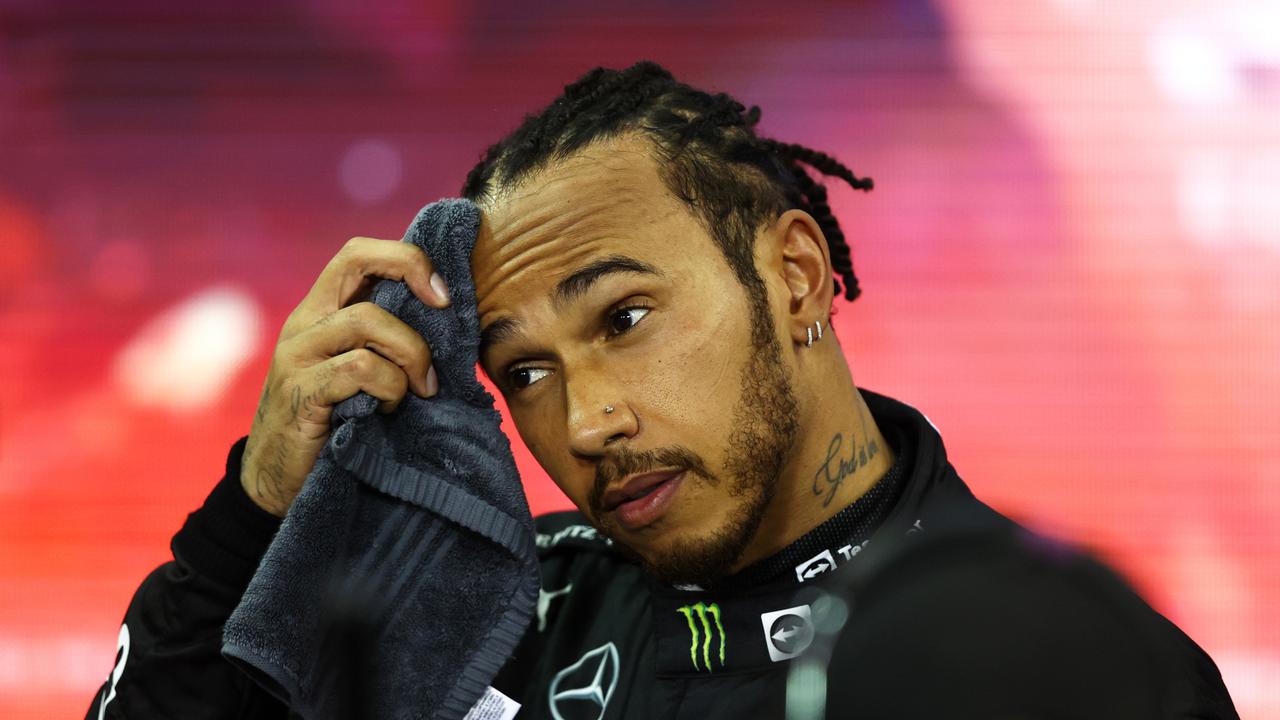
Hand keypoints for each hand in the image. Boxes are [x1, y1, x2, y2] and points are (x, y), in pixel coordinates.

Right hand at [240, 236, 449, 516]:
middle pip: (356, 260)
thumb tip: (451, 326)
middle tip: (444, 311)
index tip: (443, 293)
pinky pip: (360, 370)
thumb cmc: (334, 425)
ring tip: (421, 389)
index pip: (358, 254)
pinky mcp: (300, 393)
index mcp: (320, 313)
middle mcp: (304, 324)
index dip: (405, 258)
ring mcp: (297, 356)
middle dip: (411, 272)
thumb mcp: (358, 375)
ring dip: (410, 353)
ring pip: (367, 321)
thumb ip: (385, 344)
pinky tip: (390, 410)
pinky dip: (389, 387)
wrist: (276, 483)